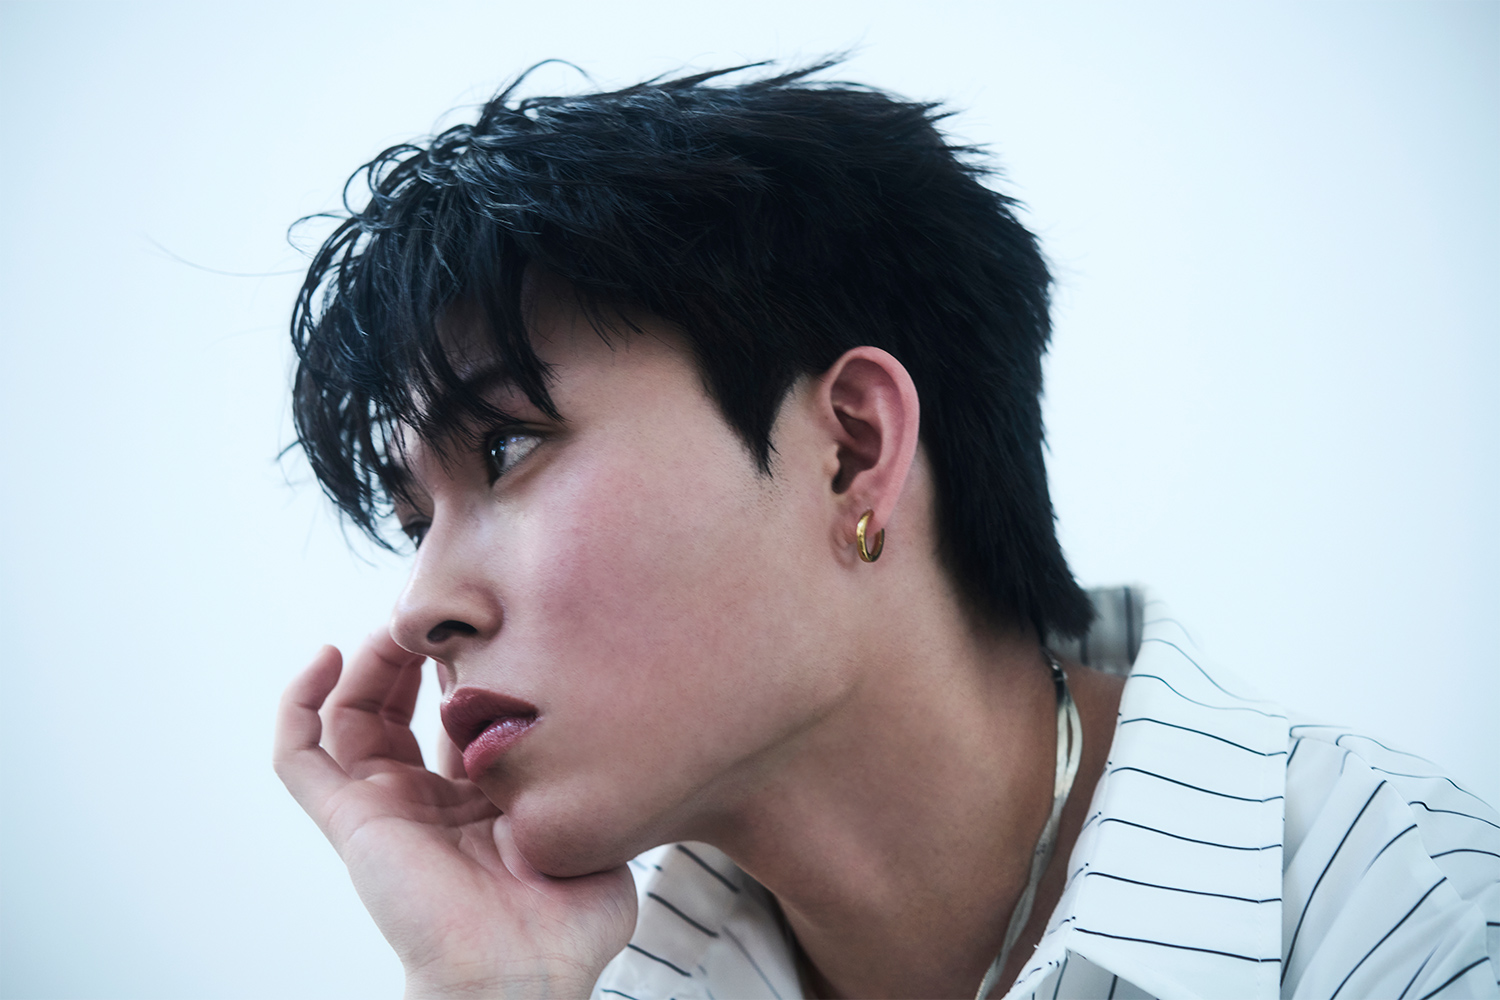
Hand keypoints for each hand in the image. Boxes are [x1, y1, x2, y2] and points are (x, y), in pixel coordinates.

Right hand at [273, 632, 636, 998]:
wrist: (524, 973)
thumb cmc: (569, 922)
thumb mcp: (592, 825)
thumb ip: (590, 775)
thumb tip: (604, 720)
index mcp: (480, 802)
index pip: (456, 716)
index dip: (467, 666)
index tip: (494, 621)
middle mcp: (427, 800)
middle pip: (399, 705)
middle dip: (412, 652)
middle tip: (438, 615)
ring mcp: (383, 807)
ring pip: (350, 715)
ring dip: (367, 661)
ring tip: (397, 625)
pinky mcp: (348, 819)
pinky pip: (297, 755)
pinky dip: (298, 701)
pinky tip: (329, 655)